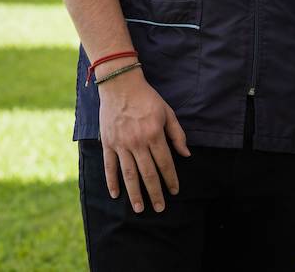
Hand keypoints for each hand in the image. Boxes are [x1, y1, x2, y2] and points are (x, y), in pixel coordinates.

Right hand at [97, 66, 190, 213]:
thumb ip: (177, 134)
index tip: (174, 191)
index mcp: (154, 134)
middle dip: (155, 192)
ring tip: (140, 208)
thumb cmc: (148, 98)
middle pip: (148, 173)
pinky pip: (110, 166)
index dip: (171, 179)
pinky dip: (112, 181)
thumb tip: (186, 154)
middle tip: (160, 208)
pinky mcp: (108, 143)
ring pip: (129, 174)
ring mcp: (121, 144)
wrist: (121, 86)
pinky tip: (116, 194)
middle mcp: (138, 142)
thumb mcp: (168, 112)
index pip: (165, 163)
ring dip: (134, 193)